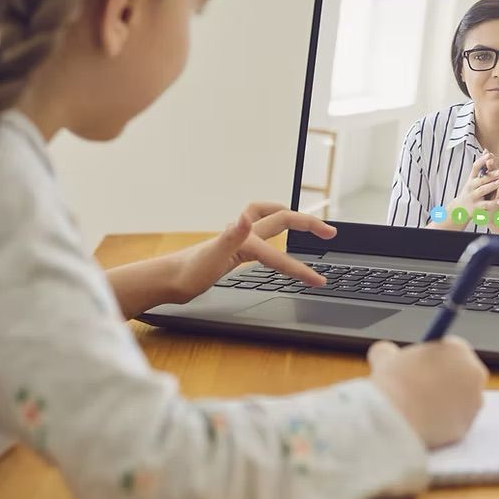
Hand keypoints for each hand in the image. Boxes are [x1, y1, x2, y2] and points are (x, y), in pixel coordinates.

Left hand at [169, 202, 337, 302]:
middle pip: (281, 219)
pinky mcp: (232, 249)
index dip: (300, 268)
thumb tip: (243, 217)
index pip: (279, 253)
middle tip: (330, 232)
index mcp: (244, 239)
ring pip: (269, 221)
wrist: (168, 280)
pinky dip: (273, 233)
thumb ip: (230, 237)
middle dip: (307, 224)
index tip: (320, 282)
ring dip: (289, 218)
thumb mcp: (211, 257)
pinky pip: (260, 235)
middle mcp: (242, 234)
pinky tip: (273, 243)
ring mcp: (237, 240)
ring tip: (307, 224)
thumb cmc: (187, 273)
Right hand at [367, 336, 487, 447]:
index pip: (453, 348)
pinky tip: (420, 422)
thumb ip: (390, 351)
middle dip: (444, 379)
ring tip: (416, 406)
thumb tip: (385, 352)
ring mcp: (473, 404)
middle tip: (420, 386)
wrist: (396, 420)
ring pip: (459, 401)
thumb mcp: (385, 358)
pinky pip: (453, 423)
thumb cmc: (392, 383)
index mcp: (459, 350)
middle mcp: (474, 375)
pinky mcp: (466, 429)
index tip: (422, 365)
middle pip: (461, 374)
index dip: (436, 357)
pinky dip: (440, 423)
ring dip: (443, 402)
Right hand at [431, 154, 498, 229]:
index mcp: (471, 179)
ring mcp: (473, 197)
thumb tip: (487, 151)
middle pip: (481, 179)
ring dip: (491, 186)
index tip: (489, 155)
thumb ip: (482, 167)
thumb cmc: (469, 192)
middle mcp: (471, 187)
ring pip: (482, 191)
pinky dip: (494, 203)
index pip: (475, 167)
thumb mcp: (473, 179)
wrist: (459, 209)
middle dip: (490, 175)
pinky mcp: (476, 207)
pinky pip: (486, 205)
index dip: (482, 161)